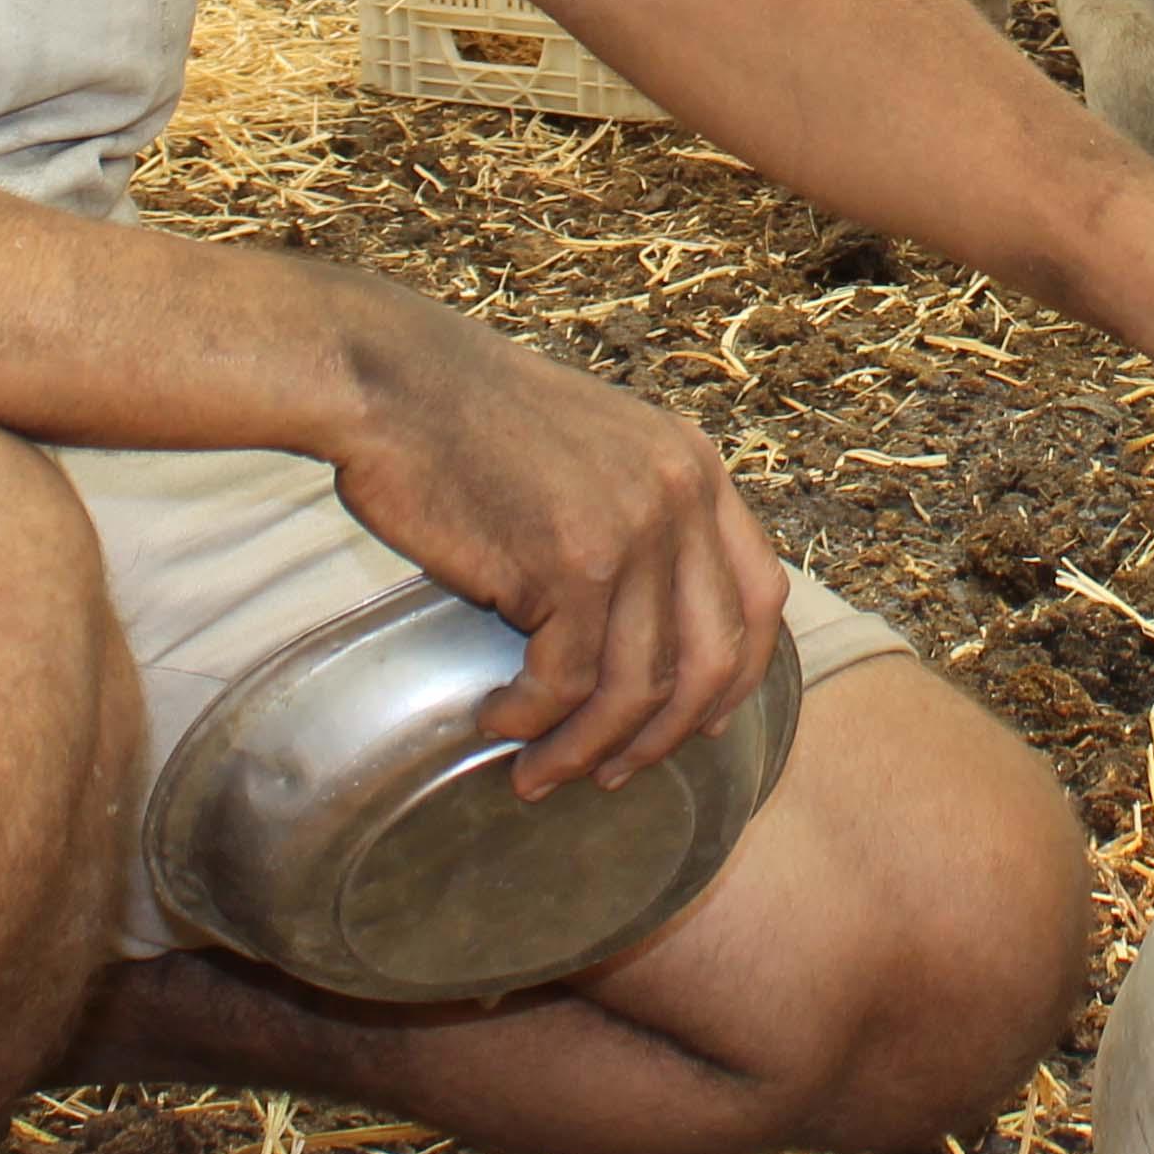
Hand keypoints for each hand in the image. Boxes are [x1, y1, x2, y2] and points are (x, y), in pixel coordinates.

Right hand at [322, 292, 787, 795]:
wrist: (393, 380)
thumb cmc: (469, 423)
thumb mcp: (594, 452)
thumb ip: (637, 522)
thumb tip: (644, 637)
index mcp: (695, 466)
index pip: (760, 595)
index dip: (735, 675)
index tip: (699, 723)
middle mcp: (681, 497)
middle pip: (712, 658)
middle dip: (665, 735)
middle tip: (614, 773)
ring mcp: (632, 530)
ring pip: (638, 686)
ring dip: (587, 748)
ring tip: (538, 771)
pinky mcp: (569, 563)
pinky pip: (567, 682)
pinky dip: (533, 719)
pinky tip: (498, 721)